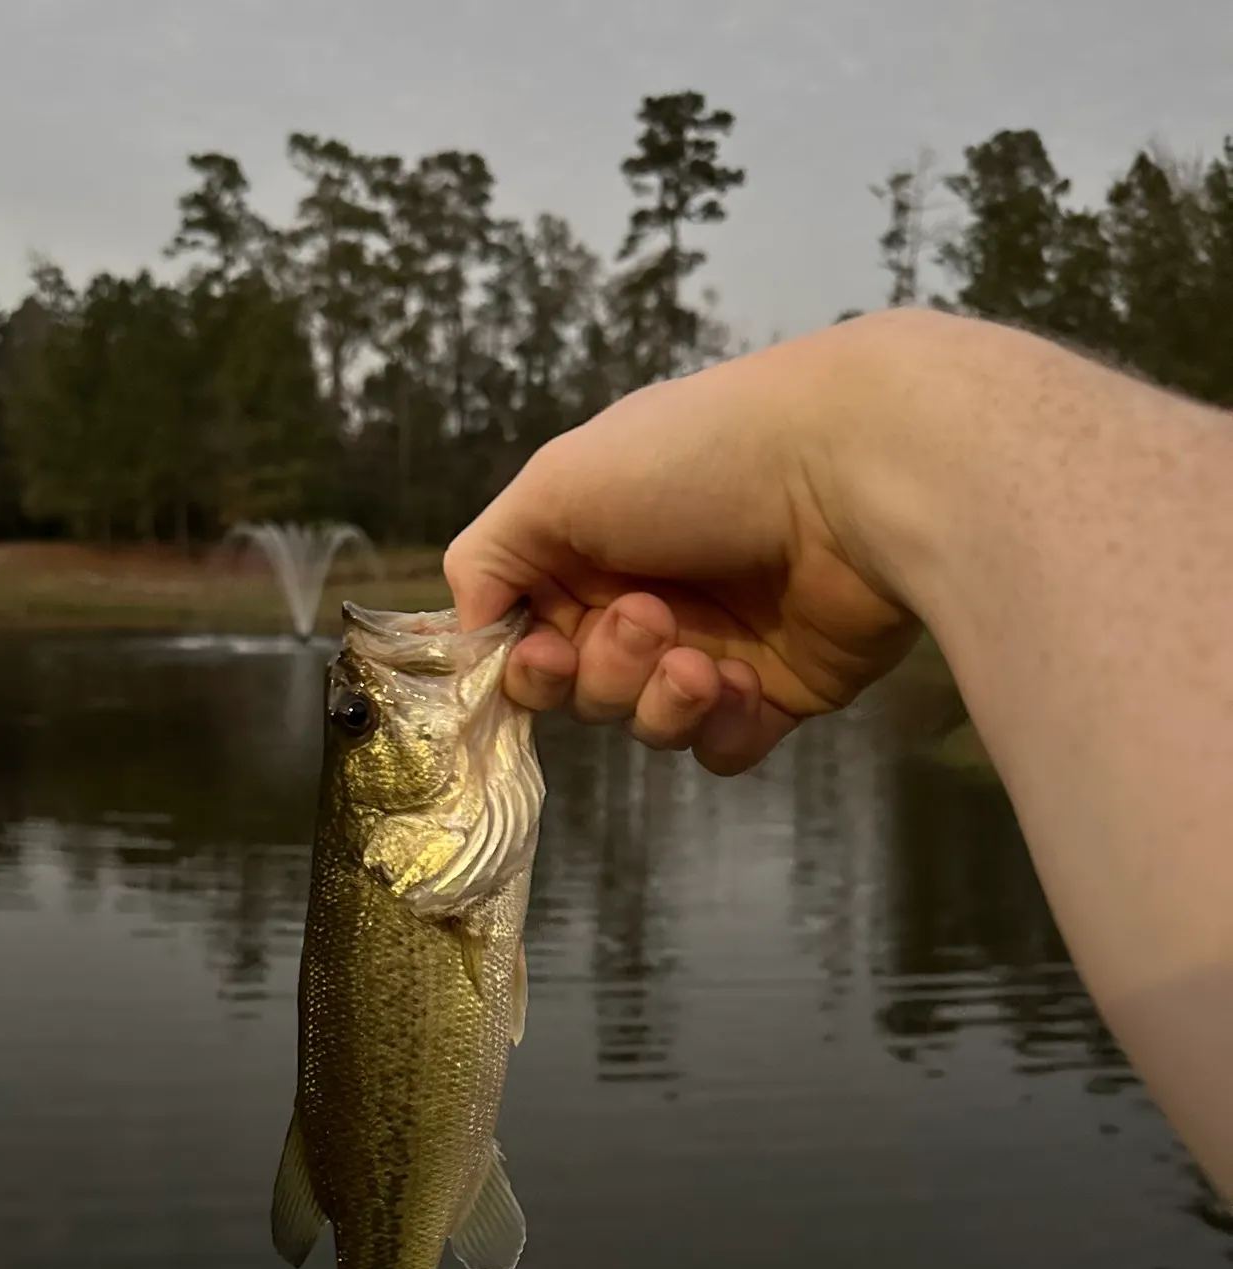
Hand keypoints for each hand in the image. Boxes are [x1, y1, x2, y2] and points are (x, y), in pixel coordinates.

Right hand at [444, 318, 922, 773]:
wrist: (859, 471)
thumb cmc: (700, 460)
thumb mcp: (557, 483)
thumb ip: (486, 558)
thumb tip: (468, 631)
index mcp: (589, 545)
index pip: (526, 635)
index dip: (524, 664)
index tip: (540, 656)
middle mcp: (645, 595)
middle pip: (581, 689)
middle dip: (604, 669)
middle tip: (649, 619)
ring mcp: (713, 646)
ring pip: (645, 724)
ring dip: (661, 700)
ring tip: (706, 661)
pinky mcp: (777, 690)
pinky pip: (719, 749)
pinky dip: (721, 728)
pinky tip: (744, 687)